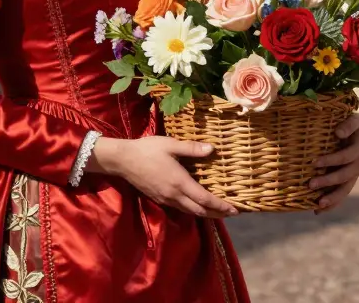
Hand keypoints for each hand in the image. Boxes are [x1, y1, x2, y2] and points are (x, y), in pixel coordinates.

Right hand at [90, 136, 236, 218]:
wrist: (123, 160)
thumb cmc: (147, 149)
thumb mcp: (170, 145)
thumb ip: (191, 148)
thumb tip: (212, 149)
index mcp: (180, 182)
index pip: (205, 199)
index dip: (221, 206)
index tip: (235, 209)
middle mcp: (174, 195)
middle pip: (200, 211)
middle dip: (217, 214)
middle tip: (231, 213)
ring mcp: (165, 199)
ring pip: (190, 212)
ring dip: (205, 213)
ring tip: (217, 211)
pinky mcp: (159, 199)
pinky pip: (180, 208)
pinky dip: (192, 210)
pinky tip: (195, 205)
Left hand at [309, 113, 358, 213]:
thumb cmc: (352, 126)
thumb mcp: (353, 120)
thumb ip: (348, 125)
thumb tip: (338, 132)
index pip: (344, 158)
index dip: (331, 161)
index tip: (314, 162)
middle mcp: (358, 166)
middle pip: (344, 177)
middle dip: (327, 181)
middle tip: (310, 184)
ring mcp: (354, 176)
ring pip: (345, 190)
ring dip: (332, 199)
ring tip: (318, 206)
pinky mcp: (348, 181)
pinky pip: (341, 194)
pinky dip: (332, 204)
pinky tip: (318, 210)